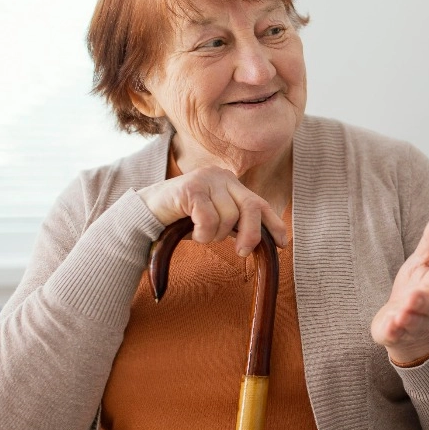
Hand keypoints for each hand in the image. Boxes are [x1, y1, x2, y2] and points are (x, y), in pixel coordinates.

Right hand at [137, 166, 286, 255]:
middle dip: (251, 234)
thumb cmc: (183, 219)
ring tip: (201, 234)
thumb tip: (266, 239)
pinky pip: (209, 219)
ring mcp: (206, 179)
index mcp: (231, 183)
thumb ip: (237, 222)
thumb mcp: (217, 219)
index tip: (282, 243)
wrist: (146, 214)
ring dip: (215, 235)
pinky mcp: (191, 188)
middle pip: (251, 208)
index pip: (260, 203)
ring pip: (228, 217)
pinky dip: (202, 233)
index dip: (273, 224)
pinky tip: (192, 231)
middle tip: (241, 253)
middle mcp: (222, 176)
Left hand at [371, 213, 428, 363]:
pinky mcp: (398, 334)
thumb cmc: (421, 287)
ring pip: (415, 321)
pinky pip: (397, 334)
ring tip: (402, 313)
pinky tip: (390, 326)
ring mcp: (415, 323)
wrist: (414, 327)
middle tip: (414, 297)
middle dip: (424, 301)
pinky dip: (394, 331)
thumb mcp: (425, 263)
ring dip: (409, 317)